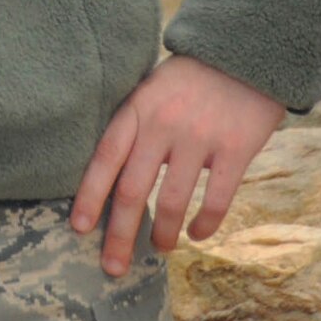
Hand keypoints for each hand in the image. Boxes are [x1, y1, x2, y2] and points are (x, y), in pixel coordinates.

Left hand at [71, 53, 285, 275]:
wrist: (242, 54)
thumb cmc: (190, 78)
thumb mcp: (150, 90)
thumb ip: (134, 126)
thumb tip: (112, 175)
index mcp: (137, 109)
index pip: (105, 157)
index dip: (90, 194)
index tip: (78, 227)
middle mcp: (163, 125)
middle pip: (133, 189)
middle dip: (120, 233)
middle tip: (112, 266)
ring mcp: (199, 137)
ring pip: (172, 200)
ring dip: (163, 233)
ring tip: (159, 248)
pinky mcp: (235, 149)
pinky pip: (217, 199)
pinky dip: (204, 224)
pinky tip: (196, 235)